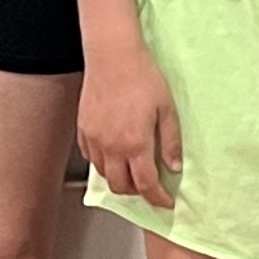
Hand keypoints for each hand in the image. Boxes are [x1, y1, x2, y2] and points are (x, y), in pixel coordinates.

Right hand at [82, 43, 183, 206]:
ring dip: (119, 179)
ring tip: (133, 170)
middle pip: (121, 187)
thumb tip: (175, 167)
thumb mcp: (166, 109)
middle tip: (150, 185)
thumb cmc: (142, 77)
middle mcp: (111, 147)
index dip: (158, 198)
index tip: (166, 202)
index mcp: (135, 144)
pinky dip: (103, 164)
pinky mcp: (83, 130)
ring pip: (104, 175)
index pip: (146, 184)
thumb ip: (170, 142)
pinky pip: (91, 158)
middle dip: (137, 193)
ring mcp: (94, 140)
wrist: (112, 56)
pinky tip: (114, 155)